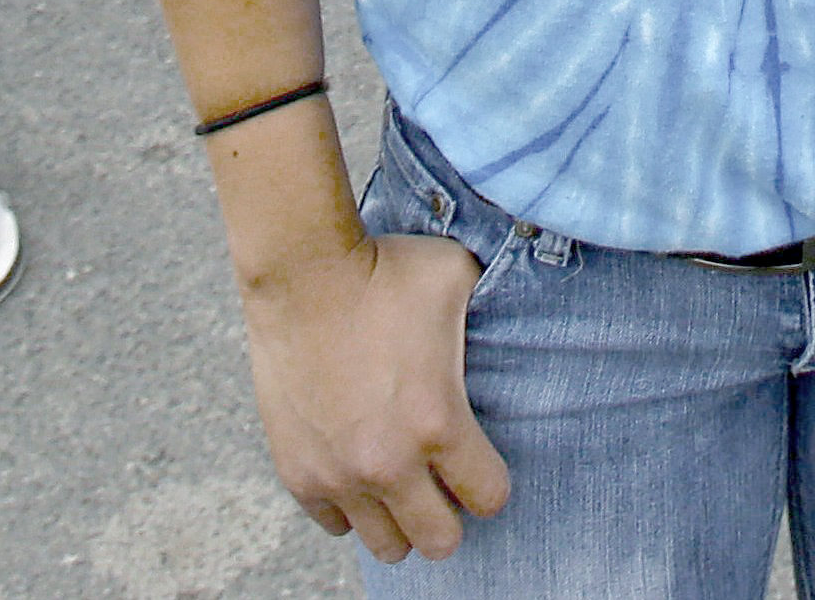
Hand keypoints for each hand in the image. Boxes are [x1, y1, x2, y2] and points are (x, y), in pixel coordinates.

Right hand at [240, 230, 509, 561]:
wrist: (301, 270)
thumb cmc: (385, 269)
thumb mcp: (459, 279)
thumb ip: (492, 312)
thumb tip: (516, 312)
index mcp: (440, 422)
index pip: (490, 497)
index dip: (490, 481)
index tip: (480, 461)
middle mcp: (391, 462)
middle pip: (440, 541)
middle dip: (450, 515)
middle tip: (442, 482)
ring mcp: (340, 474)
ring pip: (387, 546)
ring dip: (399, 519)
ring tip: (399, 482)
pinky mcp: (298, 471)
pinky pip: (334, 524)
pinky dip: (349, 507)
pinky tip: (357, 471)